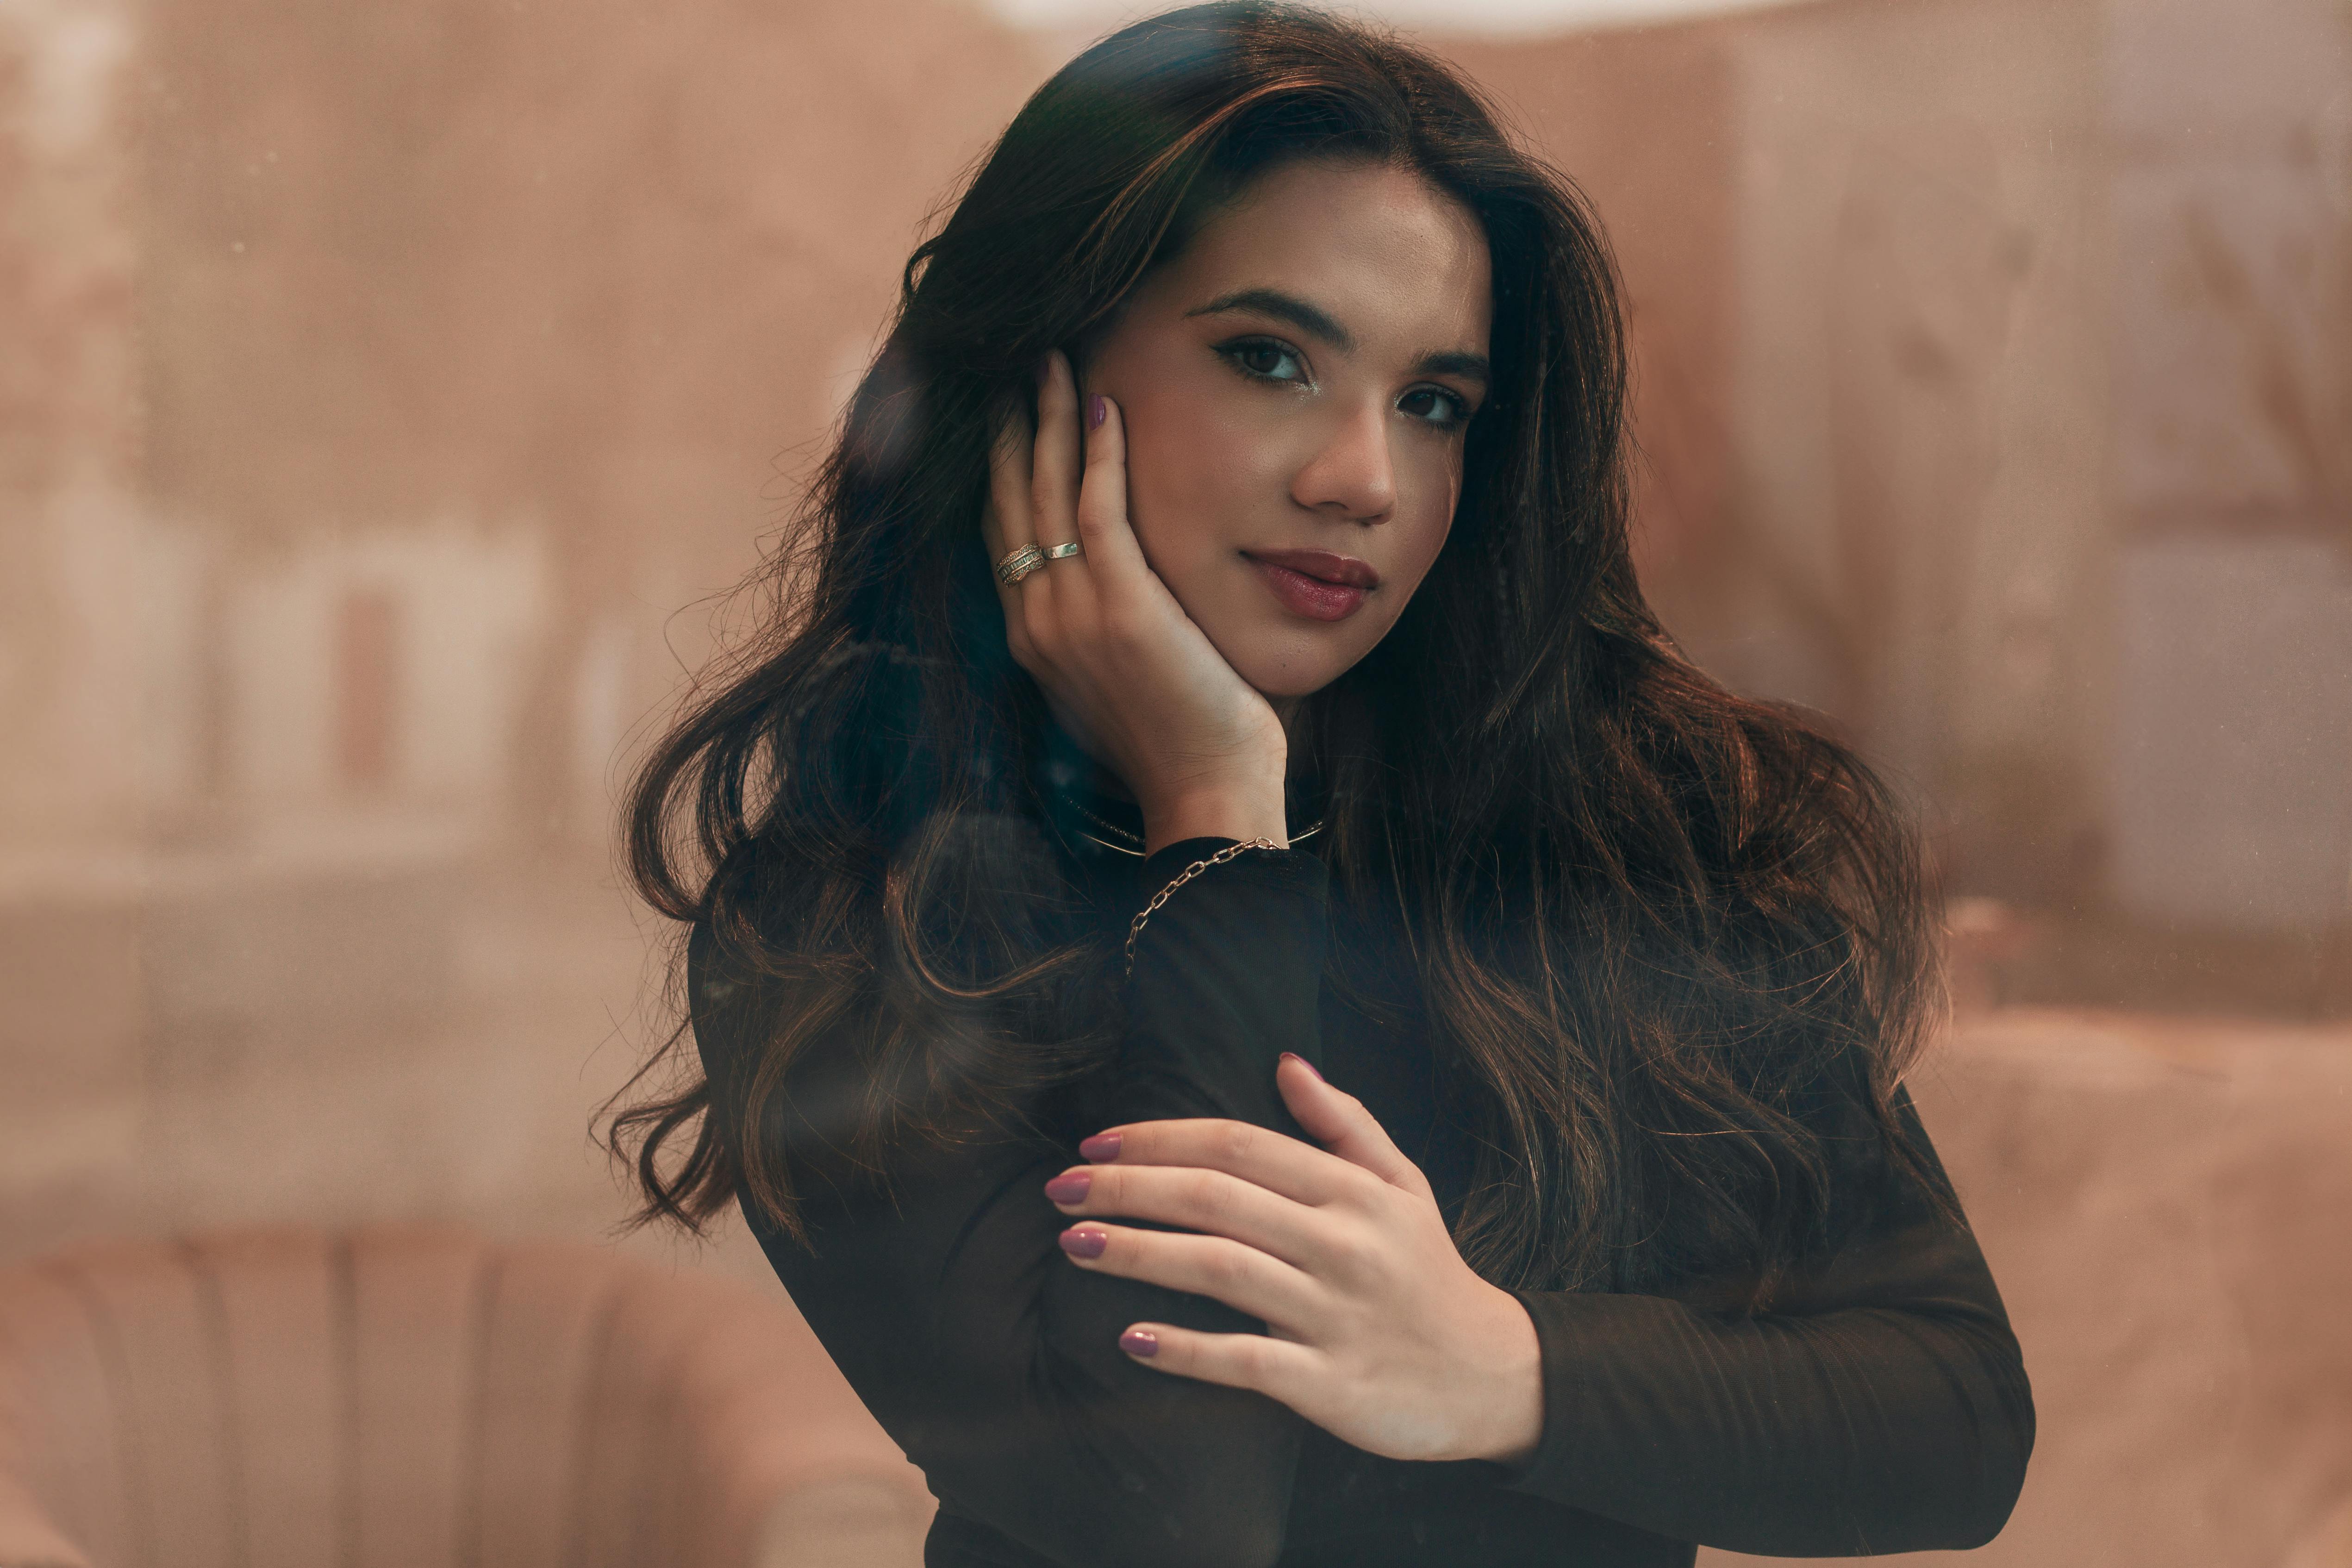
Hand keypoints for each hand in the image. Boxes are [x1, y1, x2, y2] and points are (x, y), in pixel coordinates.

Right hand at [981, 350, 1288, 842]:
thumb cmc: (1183, 737)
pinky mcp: (1118, 604)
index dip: (1000, 466)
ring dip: (1045, 417)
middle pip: (1007, 499)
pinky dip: (1096, 450)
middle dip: (1009, 425)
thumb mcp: (1124, 673)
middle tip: (1016, 363)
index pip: (1002, 531)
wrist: (1204, 790)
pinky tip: (1103, 401)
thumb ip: (1106, 622)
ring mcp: (1069, 612)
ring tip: (1051, 360)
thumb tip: (1120, 578)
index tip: (1008, 412)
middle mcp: (1035, 620)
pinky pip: (1096, 507)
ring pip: (1042, 491)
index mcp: (1031, 637)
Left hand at [1042, 1054, 1545, 1466]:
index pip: (1239, 1146)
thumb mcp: (1403, 1185)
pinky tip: (1131, 1339)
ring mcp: (1335, 1315)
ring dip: (1138, 1254)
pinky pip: (1245, 1361)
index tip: (1095, 1144)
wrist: (1494, 1376)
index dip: (1160, 1139)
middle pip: (1216, 1199)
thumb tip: (1286, 1062)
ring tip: (1074, 1244)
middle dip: (1128, 1188)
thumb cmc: (1430, 1272)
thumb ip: (1343, 1123)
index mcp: (1353, 1191)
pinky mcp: (1330, 1385)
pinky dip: (1185, 1350)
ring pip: (1220, 1270)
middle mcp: (1343, 1243)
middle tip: (1059, 1190)